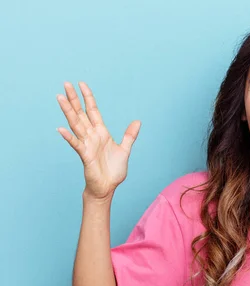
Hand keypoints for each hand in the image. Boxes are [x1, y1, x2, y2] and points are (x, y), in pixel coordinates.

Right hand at [56, 82, 140, 199]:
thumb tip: (137, 121)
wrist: (108, 187)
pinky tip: (60, 129)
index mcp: (101, 132)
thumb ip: (129, 135)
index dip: (88, 98)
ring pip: (76, 124)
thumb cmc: (113, 170)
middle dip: (74, 99)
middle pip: (81, 113)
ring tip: (60, 97)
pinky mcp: (85, 155)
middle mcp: (91, 136)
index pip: (92, 111)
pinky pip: (76, 144)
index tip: (82, 84)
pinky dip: (69, 137)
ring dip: (68, 111)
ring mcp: (87, 144)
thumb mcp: (125, 150)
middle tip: (66, 83)